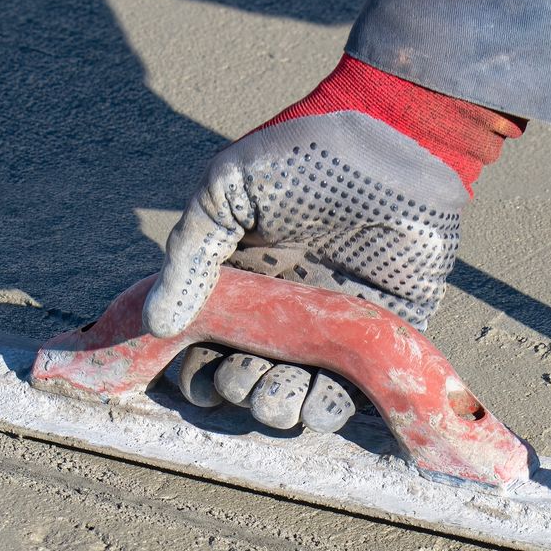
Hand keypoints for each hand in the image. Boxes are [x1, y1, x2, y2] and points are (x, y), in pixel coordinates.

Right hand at [143, 109, 468, 431]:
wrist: (394, 141)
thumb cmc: (305, 157)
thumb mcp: (228, 190)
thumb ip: (190, 255)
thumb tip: (156, 324)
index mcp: (240, 280)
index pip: (204, 343)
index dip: (194, 368)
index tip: (196, 372)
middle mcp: (282, 311)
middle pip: (246, 376)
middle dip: (239, 388)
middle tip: (246, 375)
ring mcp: (330, 327)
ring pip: (295, 394)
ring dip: (278, 408)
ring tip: (279, 395)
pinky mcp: (378, 337)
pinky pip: (352, 391)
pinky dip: (329, 409)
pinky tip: (317, 402)